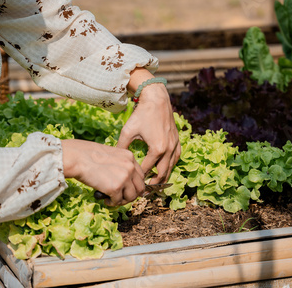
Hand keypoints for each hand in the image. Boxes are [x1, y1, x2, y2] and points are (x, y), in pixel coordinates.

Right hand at [61, 139, 144, 205]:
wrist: (77, 158)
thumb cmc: (88, 155)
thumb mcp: (110, 155)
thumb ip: (120, 165)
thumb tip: (123, 179)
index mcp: (130, 157)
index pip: (140, 176)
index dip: (135, 185)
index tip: (128, 190)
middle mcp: (130, 166)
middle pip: (140, 188)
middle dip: (131, 195)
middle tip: (121, 198)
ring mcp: (124, 177)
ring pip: (132, 197)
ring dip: (122, 200)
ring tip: (112, 199)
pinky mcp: (115, 187)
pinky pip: (118, 201)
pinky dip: (112, 203)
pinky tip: (105, 199)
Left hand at [118, 69, 180, 183]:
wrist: (157, 99)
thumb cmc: (141, 114)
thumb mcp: (128, 131)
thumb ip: (121, 147)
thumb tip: (114, 159)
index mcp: (157, 149)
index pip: (147, 170)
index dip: (140, 179)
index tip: (133, 185)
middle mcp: (168, 149)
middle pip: (162, 173)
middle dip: (154, 184)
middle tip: (145, 191)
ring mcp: (175, 145)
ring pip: (171, 167)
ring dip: (164, 176)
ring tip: (155, 184)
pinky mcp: (177, 140)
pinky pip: (176, 158)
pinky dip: (170, 165)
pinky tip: (165, 168)